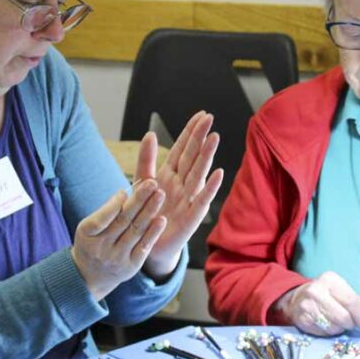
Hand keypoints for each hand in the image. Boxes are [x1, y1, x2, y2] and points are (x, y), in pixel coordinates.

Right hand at [71, 180, 167, 300]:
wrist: (90, 276)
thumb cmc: (91, 243)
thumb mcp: (88, 228)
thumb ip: (105, 212)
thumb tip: (124, 193)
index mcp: (87, 235)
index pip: (101, 218)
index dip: (114, 205)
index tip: (126, 189)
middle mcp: (101, 248)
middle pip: (123, 221)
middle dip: (139, 200)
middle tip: (152, 183)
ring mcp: (117, 258)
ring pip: (135, 232)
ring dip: (149, 212)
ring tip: (160, 195)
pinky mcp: (131, 266)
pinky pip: (144, 247)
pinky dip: (152, 233)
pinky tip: (162, 220)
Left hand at [134, 111, 223, 279]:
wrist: (148, 243)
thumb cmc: (147, 212)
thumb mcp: (141, 183)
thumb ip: (146, 160)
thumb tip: (149, 133)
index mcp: (170, 174)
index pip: (182, 148)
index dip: (191, 131)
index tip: (201, 114)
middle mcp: (182, 183)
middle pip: (192, 156)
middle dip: (200, 137)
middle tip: (209, 118)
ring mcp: (189, 198)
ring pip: (198, 173)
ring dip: (207, 156)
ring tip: (214, 138)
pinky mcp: (192, 216)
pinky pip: (202, 199)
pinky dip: (210, 187)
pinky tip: (218, 173)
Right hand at [272, 271, 359, 335]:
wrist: (296, 299)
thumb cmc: (325, 295)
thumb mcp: (340, 290)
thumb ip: (355, 301)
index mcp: (330, 279)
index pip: (351, 301)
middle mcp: (316, 291)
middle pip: (343, 317)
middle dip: (351, 324)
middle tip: (352, 325)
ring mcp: (307, 306)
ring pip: (334, 327)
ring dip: (340, 329)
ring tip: (337, 323)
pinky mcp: (302, 320)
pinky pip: (323, 333)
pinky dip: (329, 332)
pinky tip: (327, 325)